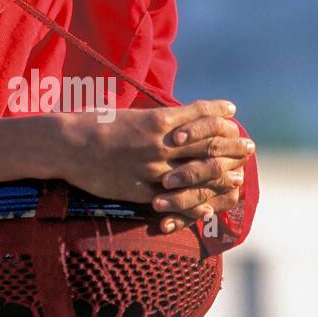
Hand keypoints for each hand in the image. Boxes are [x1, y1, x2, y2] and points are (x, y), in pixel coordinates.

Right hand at [56, 98, 254, 230]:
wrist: (67, 145)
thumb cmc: (94, 123)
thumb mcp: (128, 112)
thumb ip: (154, 116)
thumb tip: (176, 114)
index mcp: (158, 119)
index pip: (202, 117)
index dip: (222, 118)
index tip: (235, 116)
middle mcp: (162, 144)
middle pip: (209, 146)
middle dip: (234, 147)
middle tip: (250, 147)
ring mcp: (153, 169)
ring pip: (199, 175)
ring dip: (224, 175)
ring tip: (239, 175)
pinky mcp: (141, 191)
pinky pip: (176, 200)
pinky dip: (197, 203)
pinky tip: (210, 204)